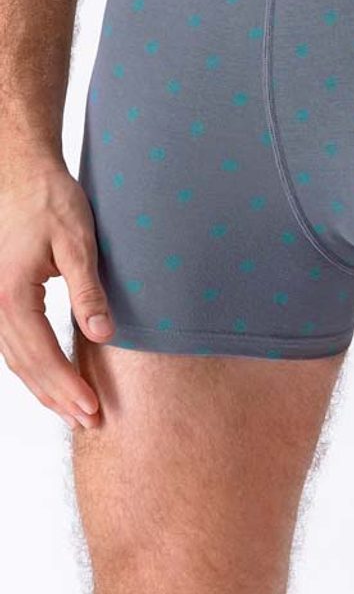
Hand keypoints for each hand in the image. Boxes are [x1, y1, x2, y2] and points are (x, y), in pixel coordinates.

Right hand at [0, 162, 114, 428]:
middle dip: (59, 397)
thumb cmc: (49, 200)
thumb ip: (88, 290)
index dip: (68, 387)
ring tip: (76, 410)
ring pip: (15, 360)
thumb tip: (102, 335)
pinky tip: (52, 379)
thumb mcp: (78, 242)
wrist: (20, 172)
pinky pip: (11, 344)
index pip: (42, 356)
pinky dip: (32, 367)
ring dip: (44, 388)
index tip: (94, 409)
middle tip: (91, 421)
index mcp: (11, 296)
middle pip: (25, 366)